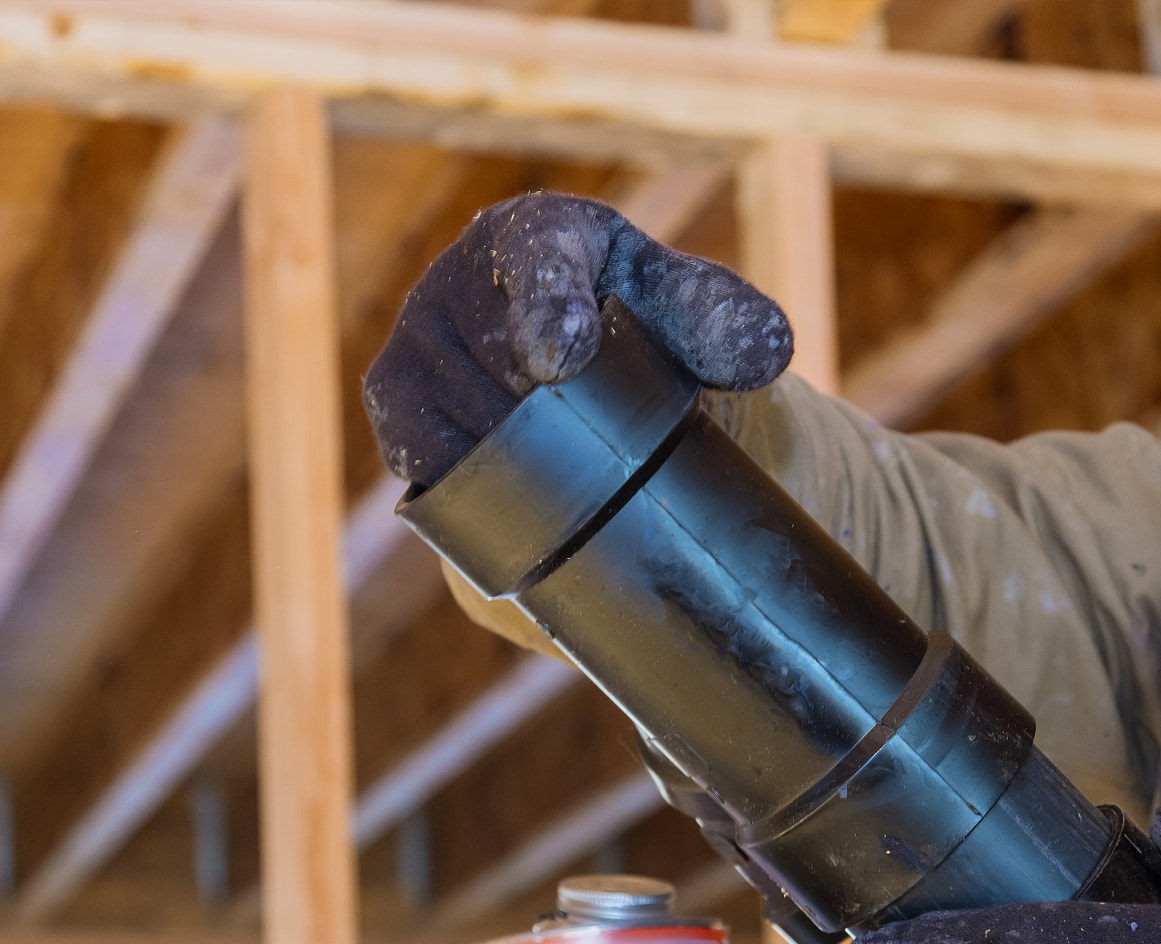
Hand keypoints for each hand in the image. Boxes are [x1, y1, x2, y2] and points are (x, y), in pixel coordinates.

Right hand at [363, 191, 792, 486]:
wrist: (604, 392)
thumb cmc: (656, 341)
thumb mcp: (701, 325)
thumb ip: (729, 324)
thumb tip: (765, 350)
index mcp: (542, 230)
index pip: (537, 260)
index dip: (546, 308)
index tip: (560, 359)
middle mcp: (462, 271)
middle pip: (495, 363)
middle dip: (550, 415)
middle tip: (604, 441)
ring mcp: (418, 334)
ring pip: (457, 419)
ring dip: (515, 458)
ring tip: (569, 464)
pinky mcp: (395, 395)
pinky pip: (423, 456)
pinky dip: (472, 484)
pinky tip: (514, 495)